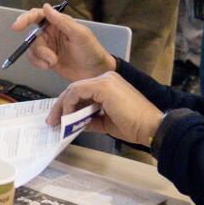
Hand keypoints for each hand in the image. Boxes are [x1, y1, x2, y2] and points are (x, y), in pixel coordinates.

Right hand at [9, 4, 114, 81]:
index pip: (38, 15)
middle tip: (50, 58)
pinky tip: (49, 66)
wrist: (95, 73)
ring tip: (53, 63)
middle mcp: (51, 32)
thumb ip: (62, 21)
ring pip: (32, 48)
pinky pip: (34, 58)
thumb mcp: (79, 35)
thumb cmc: (91, 50)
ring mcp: (48, 46)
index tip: (17, 27)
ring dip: (40, 57)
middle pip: (33, 36)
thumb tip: (45, 7)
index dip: (26, 18)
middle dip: (39, 49)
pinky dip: (38, 63)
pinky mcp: (46, 59)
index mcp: (59, 23)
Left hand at [48, 72, 163, 147]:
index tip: (59, 119)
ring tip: (57, 121)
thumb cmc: (134, 126)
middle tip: (52, 120)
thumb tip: (74, 123)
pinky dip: (70, 104)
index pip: (82, 91)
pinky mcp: (103, 86)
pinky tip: (68, 116)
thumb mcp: (106, 123)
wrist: (151, 127)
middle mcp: (107, 78)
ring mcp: (105, 80)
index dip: (68, 105)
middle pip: (76, 89)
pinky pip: (78, 92)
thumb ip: (90, 120)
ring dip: (63, 106)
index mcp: (109, 85)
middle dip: (61, 105)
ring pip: (74, 89)